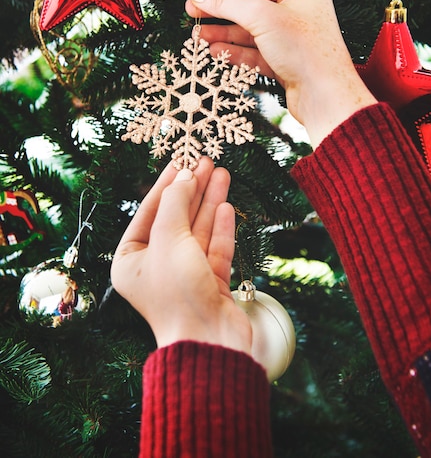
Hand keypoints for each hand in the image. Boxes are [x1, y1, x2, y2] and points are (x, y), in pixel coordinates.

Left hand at [111, 157, 251, 354]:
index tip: (180, 161)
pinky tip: (226, 206)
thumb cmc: (178, 293)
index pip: (148, 212)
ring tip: (221, 173)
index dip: (165, 184)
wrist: (210, 341)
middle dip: (191, 189)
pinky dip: (220, 227)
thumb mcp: (169, 239)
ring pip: (198, 230)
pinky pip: (214, 248)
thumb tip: (184, 176)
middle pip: (175, 218)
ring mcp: (184, 275)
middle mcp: (155, 267)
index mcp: (131, 260)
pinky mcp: (209, 283)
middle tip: (206, 161)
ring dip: (209, 202)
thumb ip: (175, 203)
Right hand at [186, 0, 376, 147]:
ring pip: (248, 29)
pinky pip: (253, 50)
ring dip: (222, 32)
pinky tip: (214, 51)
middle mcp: (297, 8)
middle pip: (248, 3)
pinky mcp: (284, 59)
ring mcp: (290, 35)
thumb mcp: (262, 18)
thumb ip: (227, 2)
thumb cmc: (306, 50)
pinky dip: (233, 50)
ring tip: (197, 35)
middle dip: (218, 8)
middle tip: (190, 9)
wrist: (324, 97)